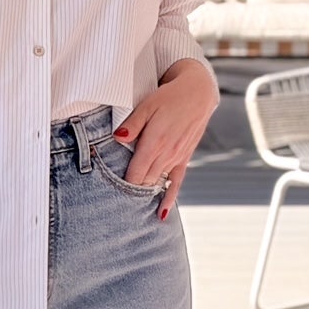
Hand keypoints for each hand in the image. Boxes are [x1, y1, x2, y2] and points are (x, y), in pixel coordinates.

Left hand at [114, 58, 218, 218]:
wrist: (198, 94)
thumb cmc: (169, 97)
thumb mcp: (147, 105)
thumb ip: (131, 124)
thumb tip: (117, 138)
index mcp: (154, 143)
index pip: (135, 173)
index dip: (122, 186)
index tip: (110, 195)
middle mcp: (166, 154)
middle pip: (144, 182)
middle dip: (131, 193)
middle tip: (116, 205)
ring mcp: (176, 158)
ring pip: (157, 183)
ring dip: (145, 195)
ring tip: (131, 212)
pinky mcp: (184, 158)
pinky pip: (177, 183)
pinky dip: (169, 199)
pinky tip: (162, 214)